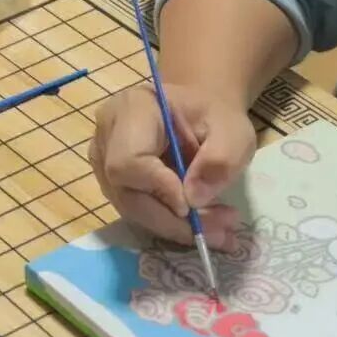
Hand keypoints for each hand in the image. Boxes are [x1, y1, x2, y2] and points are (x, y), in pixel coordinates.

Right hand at [92, 83, 248, 246]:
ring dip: (173, 226)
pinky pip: (134, 208)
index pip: (129, 161)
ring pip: (129, 207)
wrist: (200, 105)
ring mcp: (103, 159)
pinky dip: (167, 222)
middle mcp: (107, 135)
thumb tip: (193, 200)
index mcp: (133, 110)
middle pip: (126, 192)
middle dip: (173, 220)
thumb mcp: (232, 130)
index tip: (196, 205)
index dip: (158, 188)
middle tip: (220, 232)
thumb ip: (219, 160)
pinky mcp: (111, 179)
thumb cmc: (215, 112)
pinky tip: (199, 223)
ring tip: (218, 228)